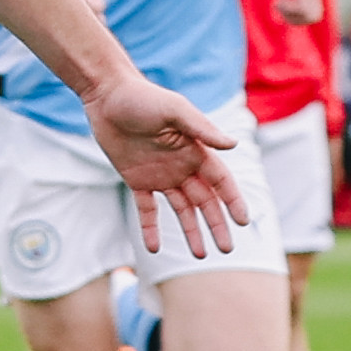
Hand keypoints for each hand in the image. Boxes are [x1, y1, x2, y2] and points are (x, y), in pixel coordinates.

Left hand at [80, 68, 247, 258]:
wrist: (107, 96)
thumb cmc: (144, 98)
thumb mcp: (175, 111)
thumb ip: (202, 129)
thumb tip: (233, 146)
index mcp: (196, 151)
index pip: (221, 181)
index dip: (233, 201)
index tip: (244, 222)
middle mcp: (182, 166)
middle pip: (205, 201)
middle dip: (217, 224)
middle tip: (227, 249)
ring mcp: (160, 175)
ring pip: (181, 209)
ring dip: (191, 231)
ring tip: (200, 254)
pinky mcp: (136, 180)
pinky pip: (147, 210)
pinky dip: (150, 228)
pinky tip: (155, 248)